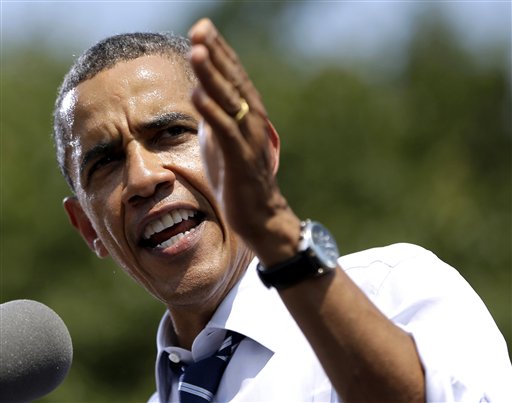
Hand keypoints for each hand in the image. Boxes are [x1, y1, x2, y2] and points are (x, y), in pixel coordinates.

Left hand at [188, 19, 299, 264]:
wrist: (257, 213)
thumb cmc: (236, 175)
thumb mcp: (221, 138)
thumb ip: (214, 114)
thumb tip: (198, 93)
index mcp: (246, 113)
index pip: (231, 75)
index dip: (218, 51)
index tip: (201, 27)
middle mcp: (251, 120)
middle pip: (232, 80)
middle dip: (216, 54)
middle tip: (201, 28)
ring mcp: (248, 139)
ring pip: (230, 101)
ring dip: (214, 76)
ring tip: (197, 51)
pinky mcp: (242, 159)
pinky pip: (225, 132)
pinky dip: (212, 112)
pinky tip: (197, 95)